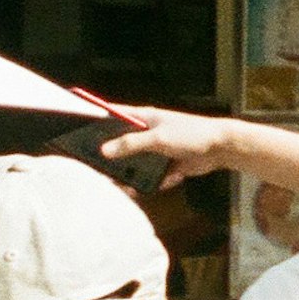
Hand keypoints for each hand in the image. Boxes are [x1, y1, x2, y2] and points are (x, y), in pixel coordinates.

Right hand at [91, 105, 250, 187]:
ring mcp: (156, 148)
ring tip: (130, 185)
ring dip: (135, 175)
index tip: (77, 126)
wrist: (221, 148)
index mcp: (143, 118)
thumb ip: (130, 144)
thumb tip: (105, 151)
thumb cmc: (192, 134)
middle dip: (114, 157)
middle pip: (120, 144)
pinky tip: (171, 177)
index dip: (95, 118)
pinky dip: (158, 180)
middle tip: (101, 169)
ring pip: (135, 164)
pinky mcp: (166, 164)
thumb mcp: (158, 138)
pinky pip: (152, 176)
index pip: (112, 114)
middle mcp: (147, 132)